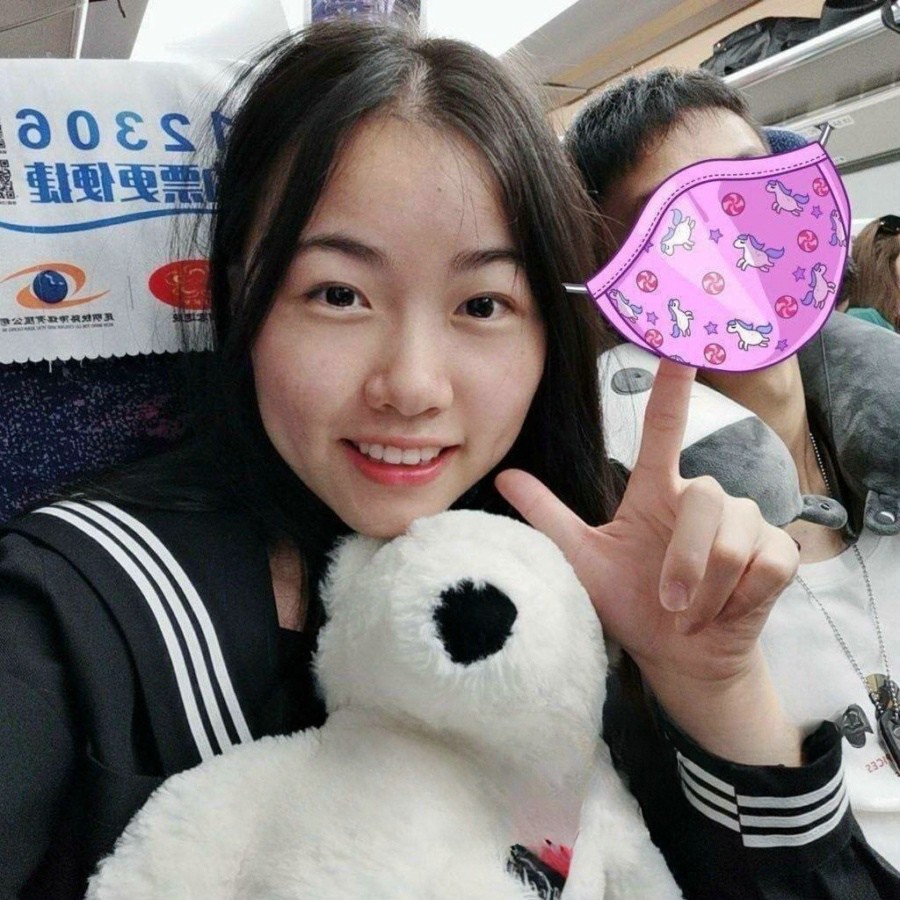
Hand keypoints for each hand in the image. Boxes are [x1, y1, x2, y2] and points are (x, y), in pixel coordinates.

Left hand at [496, 359, 800, 761]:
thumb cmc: (631, 604)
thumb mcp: (583, 560)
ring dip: (708, 586)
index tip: (679, 344)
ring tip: (693, 610)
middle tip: (669, 602)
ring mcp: (746, 522)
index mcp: (656, 491)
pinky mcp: (777, 553)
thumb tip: (504, 475)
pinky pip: (765, 564)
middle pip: (707, 496)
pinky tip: (727, 610)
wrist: (678, 657)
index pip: (663, 428)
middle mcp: (701, 497)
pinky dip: (738, 599)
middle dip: (686, 559)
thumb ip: (549, 516)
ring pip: (735, 537)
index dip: (671, 386)